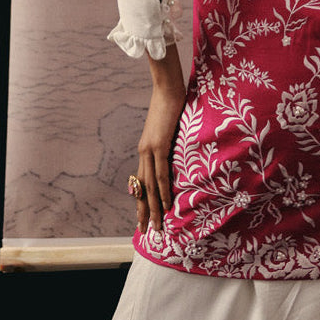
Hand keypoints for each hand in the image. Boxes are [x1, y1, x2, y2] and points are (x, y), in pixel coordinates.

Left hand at [134, 44, 186, 234]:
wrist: (168, 87)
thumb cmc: (171, 104)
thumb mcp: (169, 129)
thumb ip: (170, 143)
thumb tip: (177, 153)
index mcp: (145, 149)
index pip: (141, 181)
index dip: (141, 200)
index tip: (142, 217)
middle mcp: (144, 152)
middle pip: (142, 188)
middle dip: (143, 211)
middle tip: (145, 231)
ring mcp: (150, 149)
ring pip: (150, 186)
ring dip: (153, 208)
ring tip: (156, 226)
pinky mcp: (159, 145)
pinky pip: (161, 174)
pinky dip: (163, 191)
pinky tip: (166, 206)